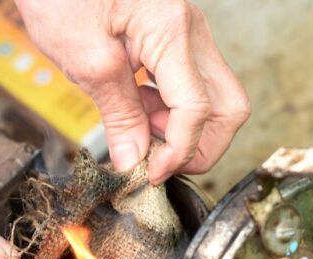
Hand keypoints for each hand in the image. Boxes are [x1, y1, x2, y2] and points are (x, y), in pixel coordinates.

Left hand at [16, 0, 250, 182]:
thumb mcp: (84, 59)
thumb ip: (117, 113)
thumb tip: (135, 161)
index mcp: (172, 31)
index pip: (198, 109)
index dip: (179, 152)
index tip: (151, 175)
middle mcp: (191, 30)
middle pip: (228, 106)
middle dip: (200, 145)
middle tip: (158, 162)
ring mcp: (186, 33)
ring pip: (213, 98)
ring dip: (182, 128)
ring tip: (136, 128)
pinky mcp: (173, 38)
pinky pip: (189, 84)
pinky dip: (169, 109)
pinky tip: (136, 108)